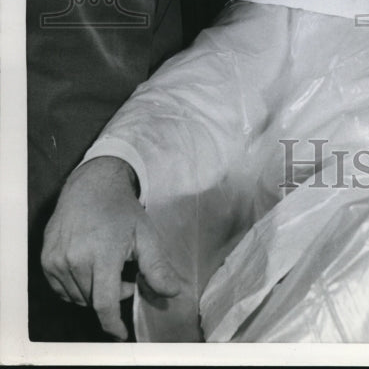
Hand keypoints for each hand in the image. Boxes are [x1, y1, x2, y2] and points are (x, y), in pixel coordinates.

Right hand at [41, 156, 181, 339]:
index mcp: (102, 254)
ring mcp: (57, 261)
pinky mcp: (46, 260)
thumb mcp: (145, 235)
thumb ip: (158, 267)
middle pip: (93, 301)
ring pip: (77, 297)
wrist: (91, 187)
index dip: (112, 323)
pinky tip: (90, 267)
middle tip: (125, 274)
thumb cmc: (122, 211)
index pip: (104, 303)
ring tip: (108, 267)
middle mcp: (75, 260)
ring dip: (94, 292)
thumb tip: (172, 292)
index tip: (121, 332)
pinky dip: (77, 287)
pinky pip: (62, 290)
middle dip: (112, 295)